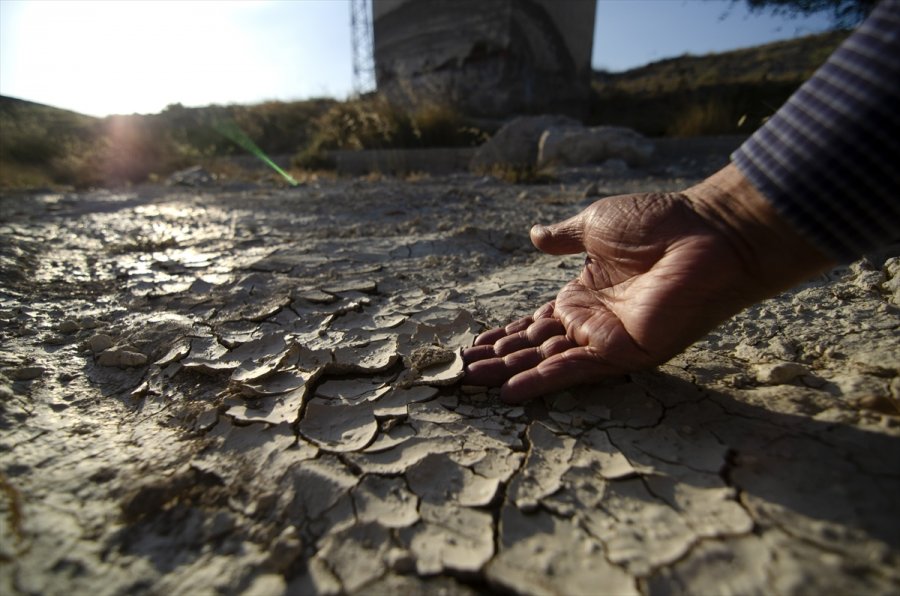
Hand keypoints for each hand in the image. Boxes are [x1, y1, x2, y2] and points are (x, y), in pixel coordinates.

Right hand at [463, 164, 832, 402]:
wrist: (706, 231)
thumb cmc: (657, 222)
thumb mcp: (597, 224)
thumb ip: (564, 236)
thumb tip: (533, 234)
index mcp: (584, 293)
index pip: (535, 321)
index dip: (505, 334)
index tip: (474, 346)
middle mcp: (592, 321)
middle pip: (535, 346)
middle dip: (498, 359)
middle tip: (460, 373)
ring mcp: (608, 338)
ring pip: (548, 361)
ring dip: (510, 373)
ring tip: (472, 383)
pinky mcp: (626, 351)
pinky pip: (577, 368)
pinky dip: (543, 381)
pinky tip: (511, 392)